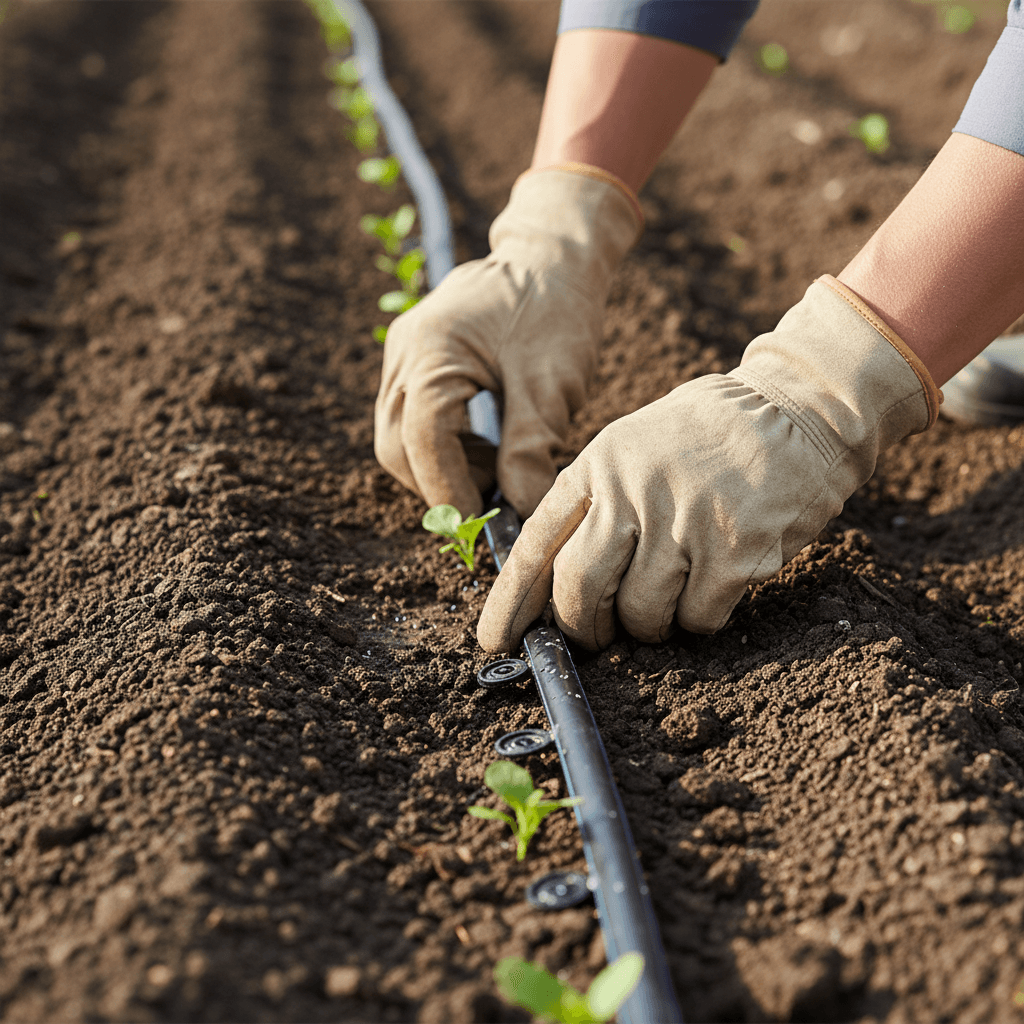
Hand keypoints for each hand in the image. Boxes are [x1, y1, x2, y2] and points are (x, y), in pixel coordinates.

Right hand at [374, 165, 639, 517]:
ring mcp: (401, 355)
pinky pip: (409, 419)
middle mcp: (403, 352)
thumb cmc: (556, 309)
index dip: (450, 492)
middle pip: (396, 446)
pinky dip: (441, 446)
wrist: (551, 258)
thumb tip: (520, 511)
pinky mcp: (411, 361)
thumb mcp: (552, 382)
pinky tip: (485, 447)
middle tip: (490, 503)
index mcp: (432, 350)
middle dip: (439, 485)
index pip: (424, 439)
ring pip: (398, 437)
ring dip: (440, 468)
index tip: (480, 530)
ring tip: (496, 470)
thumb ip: (531, 447)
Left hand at [477, 277, 939, 651]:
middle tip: (598, 636)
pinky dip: (701, 617)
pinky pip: (698, 617)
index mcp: (598, 465)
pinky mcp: (734, 549)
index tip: (496, 640)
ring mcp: (684, 521)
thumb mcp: (632, 446)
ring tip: (672, 596)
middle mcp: (633, 492)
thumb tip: (554, 583)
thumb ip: (594, 502)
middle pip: (579, 589)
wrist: (798, 411)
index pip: (536, 543)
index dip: (510, 601)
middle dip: (583, 627)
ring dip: (651, 624)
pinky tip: (715, 585)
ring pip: (640, 613)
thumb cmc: (707, 438)